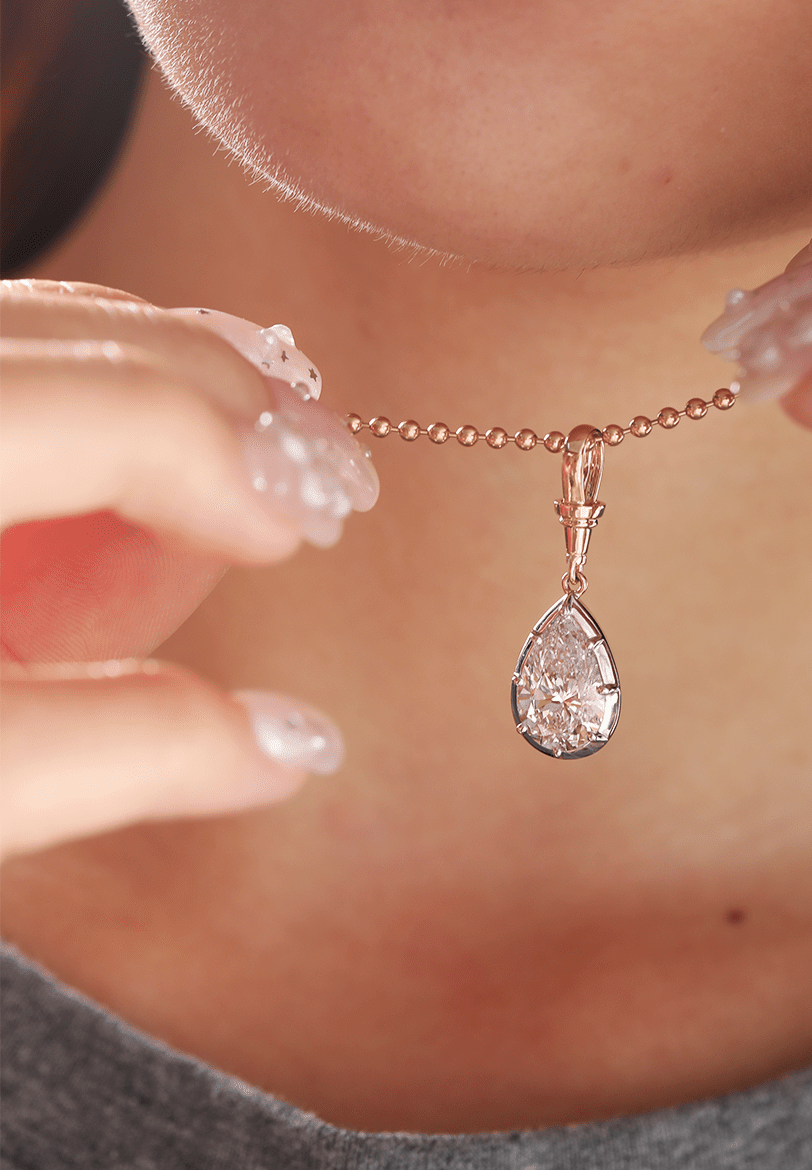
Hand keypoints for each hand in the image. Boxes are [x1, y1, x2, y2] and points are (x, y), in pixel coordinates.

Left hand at [0, 281, 377, 858]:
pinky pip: (12, 351)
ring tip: (264, 425)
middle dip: (235, 397)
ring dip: (175, 370)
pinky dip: (96, 374)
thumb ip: (116, 755)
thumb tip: (294, 746)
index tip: (310, 530)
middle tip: (329, 471)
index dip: (237, 465)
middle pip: (83, 337)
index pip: (108, 418)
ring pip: (42, 323)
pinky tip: (152, 424)